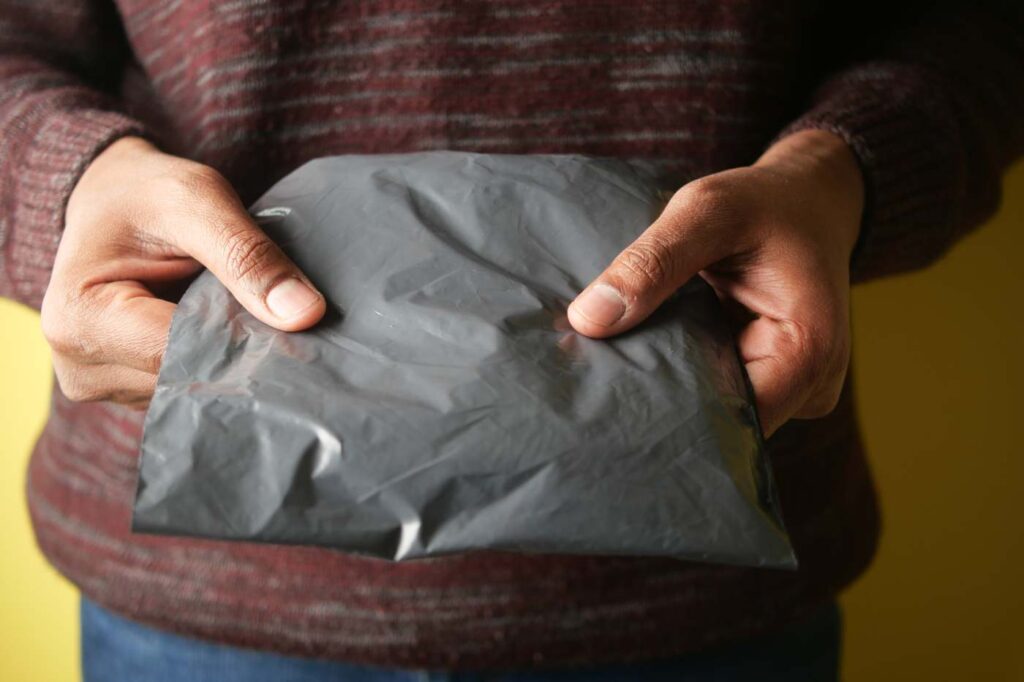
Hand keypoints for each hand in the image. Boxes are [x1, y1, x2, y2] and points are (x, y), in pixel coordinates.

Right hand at [41, 137, 325, 407]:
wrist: (110, 198)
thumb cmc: (144, 193)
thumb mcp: (197, 201)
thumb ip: (248, 256)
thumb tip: (306, 314)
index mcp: (80, 318)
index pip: (181, 354)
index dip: (244, 341)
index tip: (297, 327)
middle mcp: (79, 363)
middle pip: (188, 379)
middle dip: (242, 353)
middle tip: (286, 320)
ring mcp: (101, 383)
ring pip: (192, 390)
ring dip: (230, 361)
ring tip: (248, 318)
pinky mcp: (127, 389)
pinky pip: (186, 389)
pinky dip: (216, 364)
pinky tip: (230, 332)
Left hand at [568, 130, 863, 436]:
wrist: (808, 200)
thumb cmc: (764, 201)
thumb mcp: (706, 211)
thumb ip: (651, 262)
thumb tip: (588, 321)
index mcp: (809, 349)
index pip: (732, 417)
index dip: (670, 411)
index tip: (609, 394)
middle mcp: (810, 384)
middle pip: (725, 421)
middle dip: (664, 402)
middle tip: (597, 384)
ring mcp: (795, 389)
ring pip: (720, 410)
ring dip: (674, 388)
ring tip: (619, 368)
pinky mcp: (773, 381)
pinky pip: (723, 391)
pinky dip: (686, 374)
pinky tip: (649, 356)